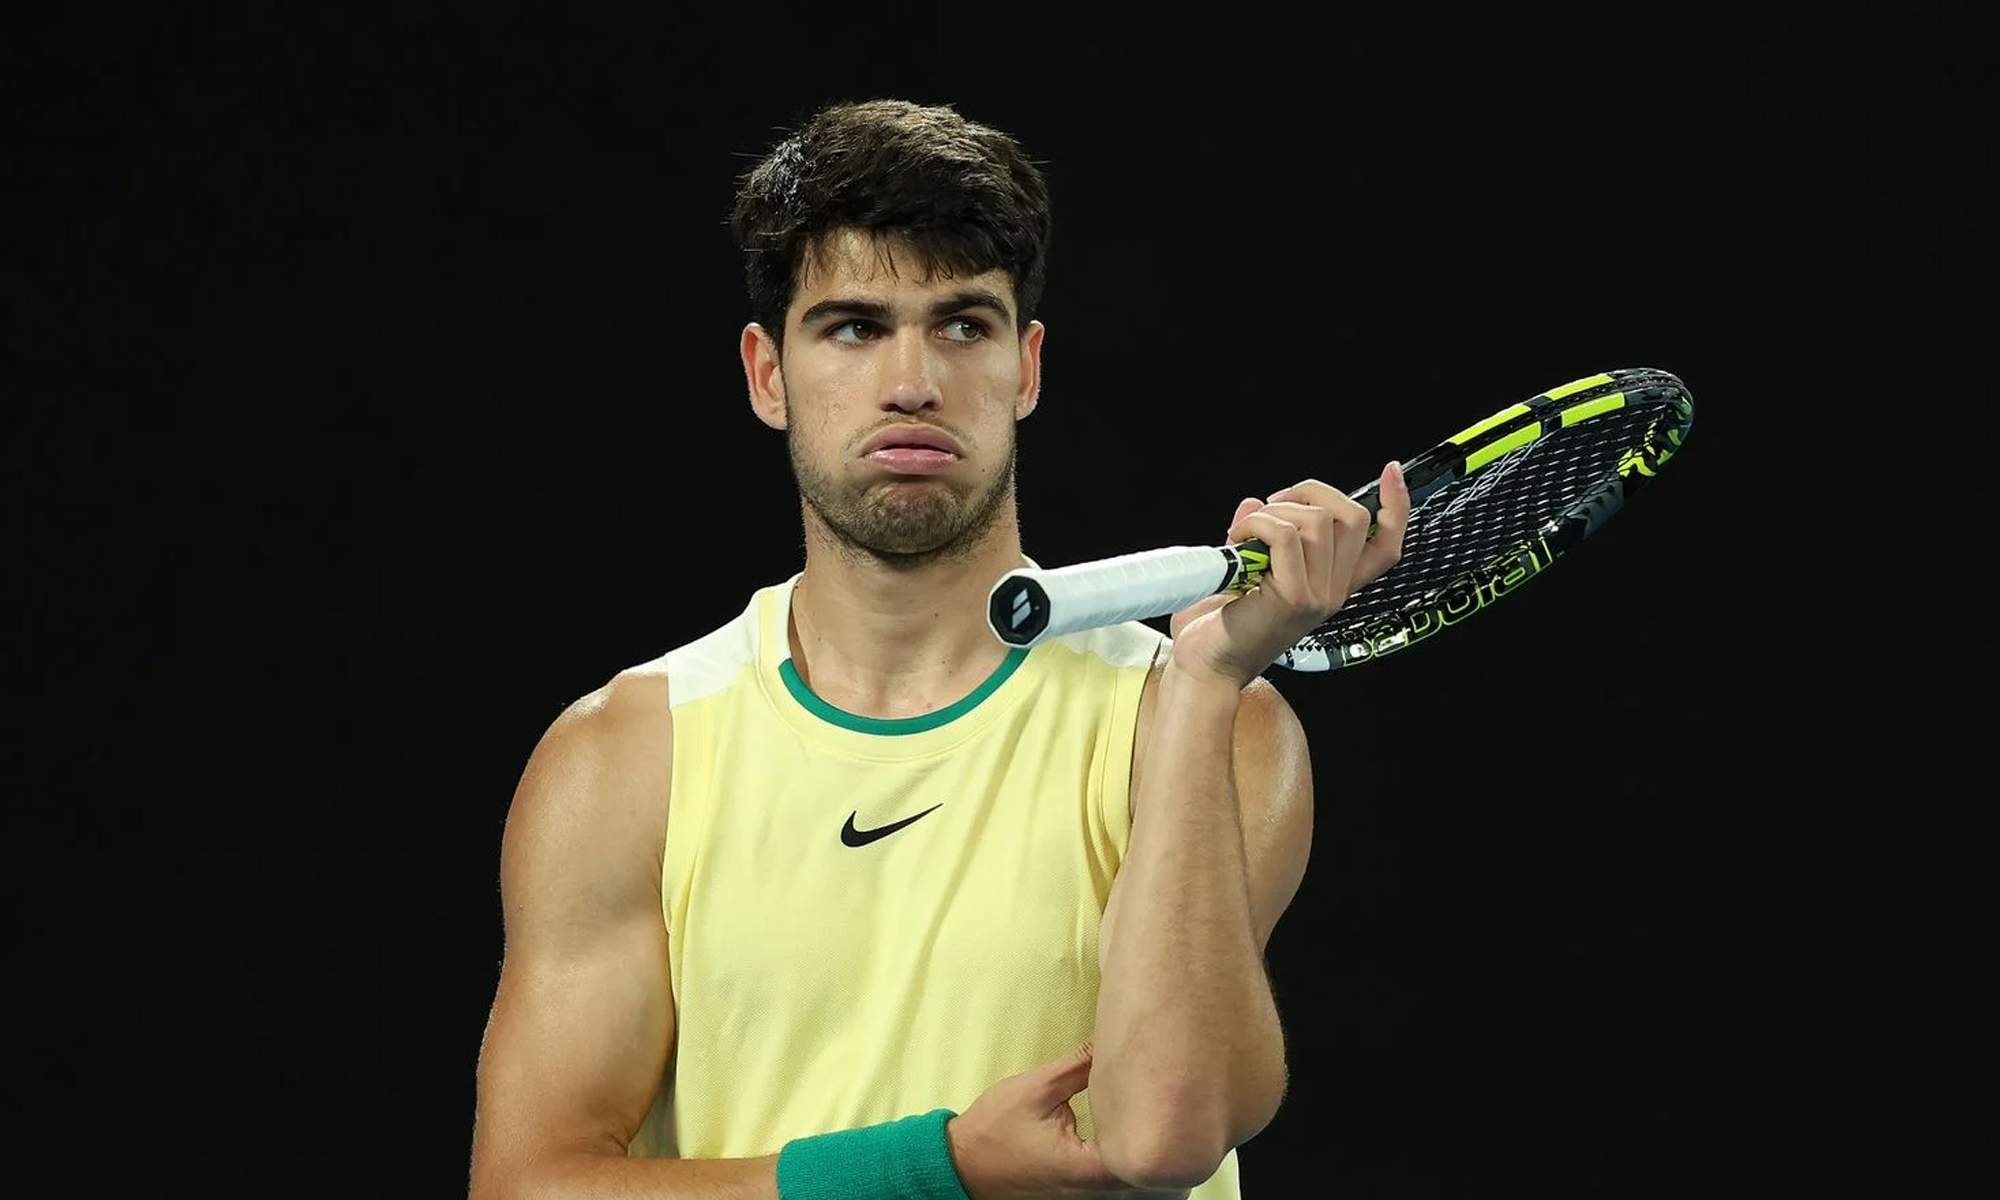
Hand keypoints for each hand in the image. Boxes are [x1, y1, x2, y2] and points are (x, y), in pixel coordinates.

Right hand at [946, 1042, 1191, 1198]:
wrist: (960, 1163)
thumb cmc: (994, 1130)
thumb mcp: (1037, 1089)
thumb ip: (1078, 1067)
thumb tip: (1111, 1040)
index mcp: (1085, 1168)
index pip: (1141, 1158)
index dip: (1159, 1130)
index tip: (1167, 1101)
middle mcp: (1090, 1190)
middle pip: (1143, 1176)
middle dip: (1157, 1145)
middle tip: (1170, 1107)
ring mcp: (1084, 1196)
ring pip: (1130, 1183)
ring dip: (1142, 1156)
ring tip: (1154, 1119)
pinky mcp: (1077, 1193)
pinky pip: (1114, 1185)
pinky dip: (1124, 1164)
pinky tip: (1130, 1139)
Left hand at [1168, 463, 1410, 690]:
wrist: (1205, 668)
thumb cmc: (1221, 625)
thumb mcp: (1251, 570)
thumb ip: (1263, 535)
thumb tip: (1256, 502)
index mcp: (1332, 584)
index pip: (1385, 546)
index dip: (1397, 507)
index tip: (1392, 473)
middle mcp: (1334, 592)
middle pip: (1353, 517)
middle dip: (1311, 491)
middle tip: (1272, 508)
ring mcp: (1318, 596)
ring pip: (1318, 521)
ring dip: (1275, 511)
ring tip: (1245, 532)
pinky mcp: (1293, 598)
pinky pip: (1284, 536)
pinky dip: (1255, 525)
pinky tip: (1235, 540)